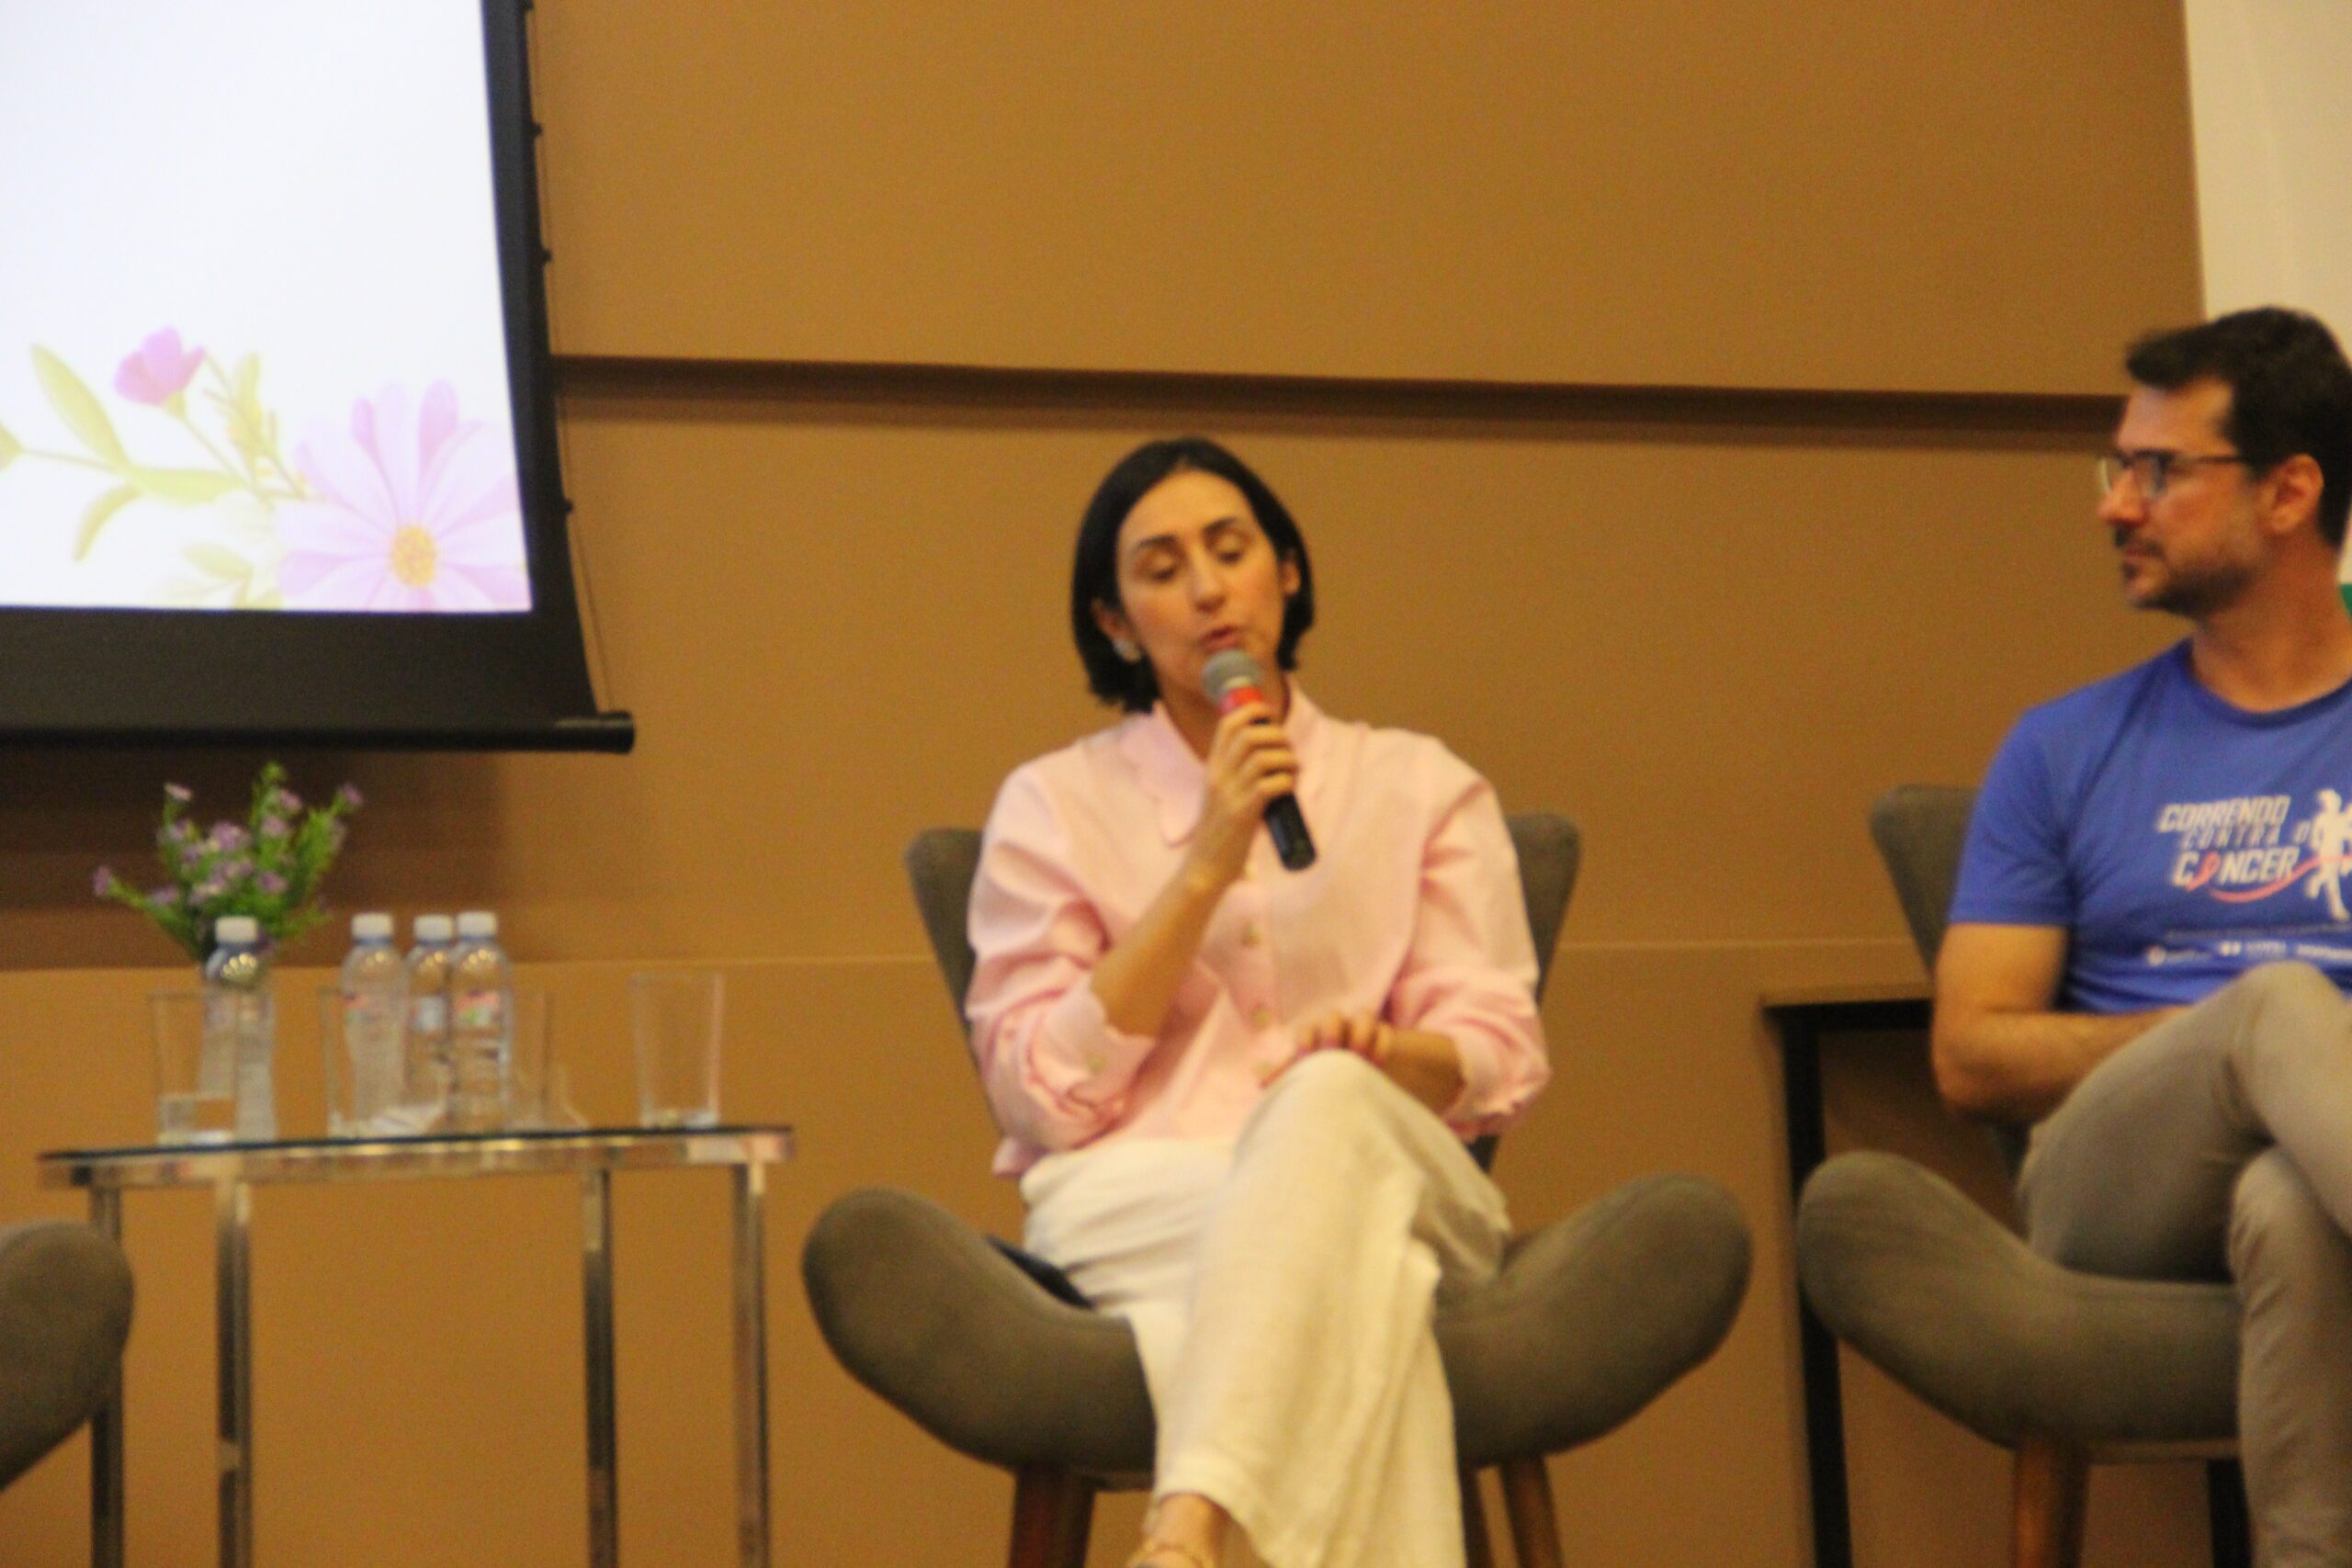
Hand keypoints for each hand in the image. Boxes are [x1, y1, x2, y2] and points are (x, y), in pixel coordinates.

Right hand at [1184, 700, 1297, 890]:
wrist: (1204, 867)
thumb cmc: (1218, 832)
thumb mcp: (1219, 795)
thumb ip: (1235, 775)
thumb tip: (1269, 757)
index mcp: (1212, 768)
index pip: (1228, 725)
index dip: (1253, 711)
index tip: (1271, 715)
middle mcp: (1218, 776)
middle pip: (1249, 736)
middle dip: (1276, 735)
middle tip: (1287, 749)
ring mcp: (1230, 794)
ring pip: (1263, 758)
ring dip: (1286, 758)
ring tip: (1293, 769)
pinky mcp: (1242, 814)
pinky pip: (1271, 785)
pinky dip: (1287, 782)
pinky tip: (1289, 788)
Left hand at [1268, 1014, 1463, 1116]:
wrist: (1397, 1087)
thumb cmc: (1349, 1091)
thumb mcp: (1324, 1088)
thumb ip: (1298, 1081)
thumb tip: (1260, 1082)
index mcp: (1323, 1048)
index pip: (1306, 1034)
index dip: (1303, 1042)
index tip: (1304, 1058)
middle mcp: (1345, 1038)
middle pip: (1331, 1018)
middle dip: (1328, 1030)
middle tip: (1329, 1049)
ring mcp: (1369, 1037)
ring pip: (1360, 1016)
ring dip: (1356, 1032)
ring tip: (1355, 1054)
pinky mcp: (1391, 1040)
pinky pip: (1385, 1030)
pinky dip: (1380, 1042)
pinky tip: (1378, 1062)